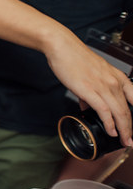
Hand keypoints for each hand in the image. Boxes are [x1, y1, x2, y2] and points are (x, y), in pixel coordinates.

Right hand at [45, 31, 132, 145]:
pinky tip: (111, 131)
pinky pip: (105, 111)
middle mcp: (115, 82)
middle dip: (131, 129)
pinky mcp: (90, 91)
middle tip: (131, 141)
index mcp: (118, 77)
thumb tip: (88, 106)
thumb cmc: (75, 58)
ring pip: (120, 113)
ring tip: (125, 141)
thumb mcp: (91, 74)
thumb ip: (93, 91)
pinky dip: (110, 124)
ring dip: (124, 130)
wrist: (62, 47)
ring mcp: (104, 86)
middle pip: (129, 111)